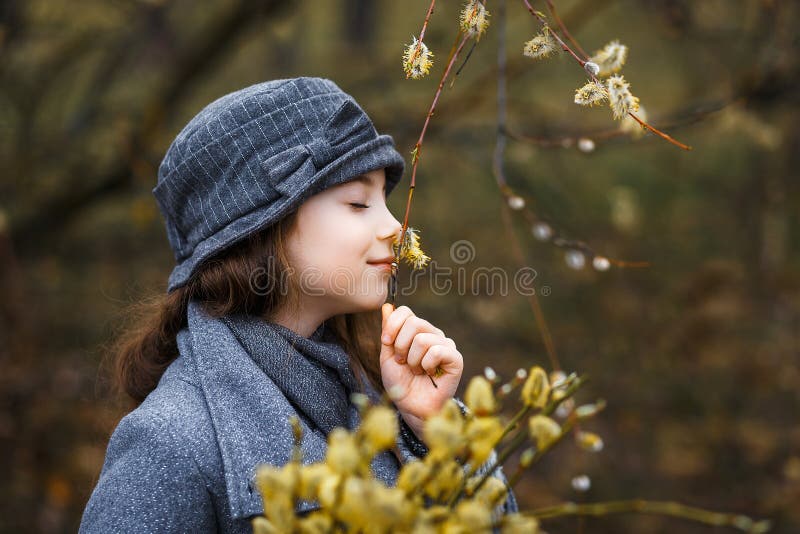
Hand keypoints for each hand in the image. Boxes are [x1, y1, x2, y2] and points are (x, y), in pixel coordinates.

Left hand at [380, 303, 463, 439]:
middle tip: (402, 362)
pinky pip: (437, 351)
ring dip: (413, 360)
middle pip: (414, 322)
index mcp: (417, 331)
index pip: (406, 312)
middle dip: (401, 345)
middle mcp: (434, 334)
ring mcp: (446, 345)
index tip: (386, 343)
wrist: (411, 407)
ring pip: (423, 339)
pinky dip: (426, 365)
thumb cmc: (400, 383)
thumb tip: (387, 305)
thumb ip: (388, 332)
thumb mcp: (387, 356)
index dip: (392, 326)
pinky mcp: (455, 359)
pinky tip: (429, 374)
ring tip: (416, 371)